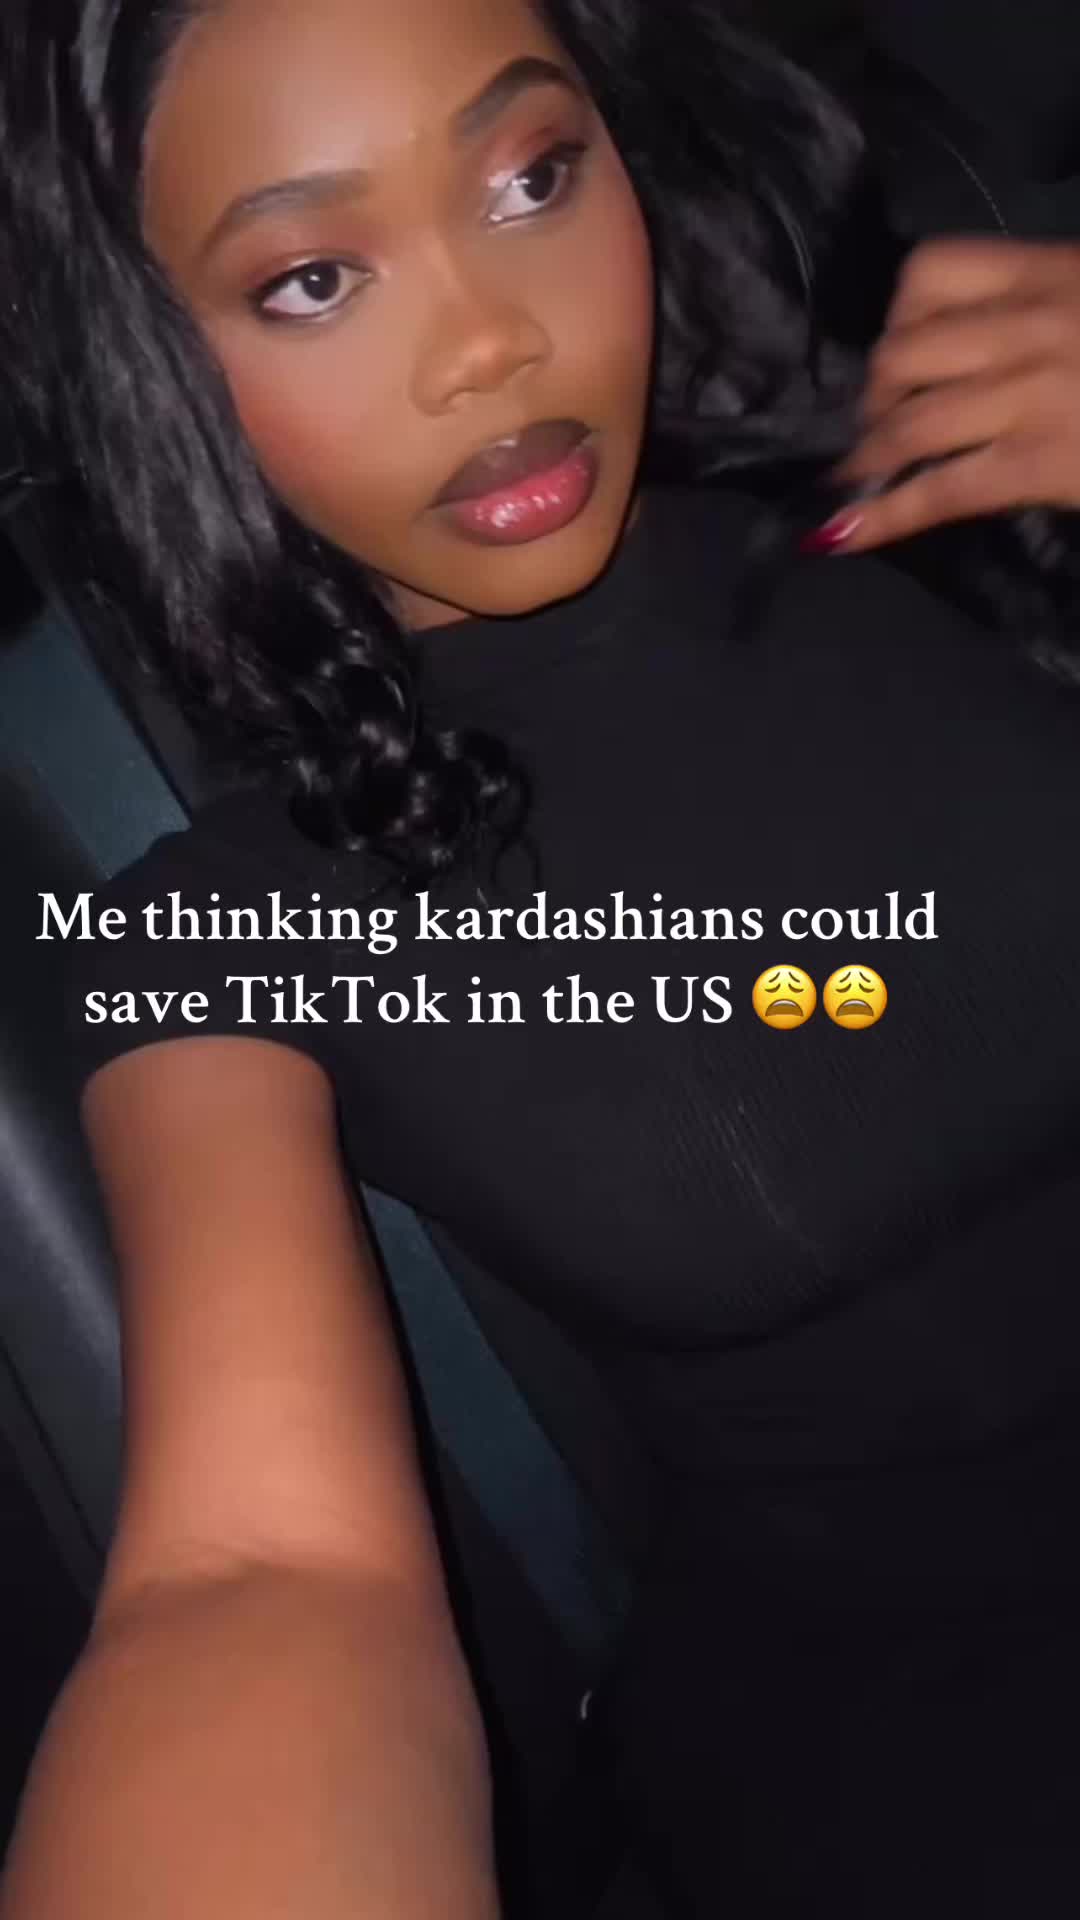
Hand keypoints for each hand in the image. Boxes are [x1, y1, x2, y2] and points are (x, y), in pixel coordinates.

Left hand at [803, 237, 1079, 553]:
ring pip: (908, 424)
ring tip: (851, 475)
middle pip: (901, 353)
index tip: (900, 349)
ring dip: (867, 456)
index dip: (896, 318)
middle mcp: (1028, 325)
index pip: (929, 271)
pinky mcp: (1038, 463)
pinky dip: (882, 517)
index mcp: (1047, 271)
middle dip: (875, 396)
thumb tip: (989, 349)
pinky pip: (940, 490)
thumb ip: (1051, 309)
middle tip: (877, 423)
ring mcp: (1029, 396)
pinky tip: (842, 535)